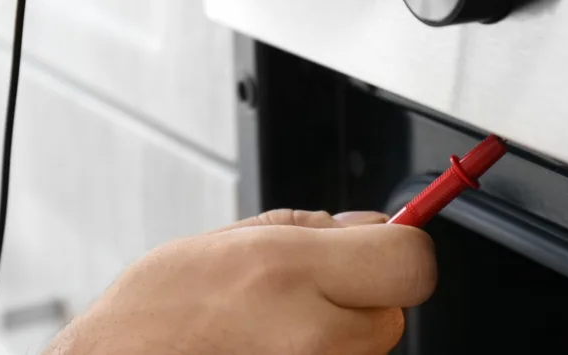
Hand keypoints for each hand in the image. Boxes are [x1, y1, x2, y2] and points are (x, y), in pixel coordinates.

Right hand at [43, 209, 436, 354]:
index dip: (402, 249)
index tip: (386, 246)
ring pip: (372, 349)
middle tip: (313, 293)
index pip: (411, 261)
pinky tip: (275, 351)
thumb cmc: (157, 311)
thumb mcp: (231, 240)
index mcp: (288, 272)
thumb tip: (373, 226)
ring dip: (344, 335)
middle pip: (395, 313)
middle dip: (366, 297)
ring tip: (279, 328)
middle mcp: (310, 335)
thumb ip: (314, 229)